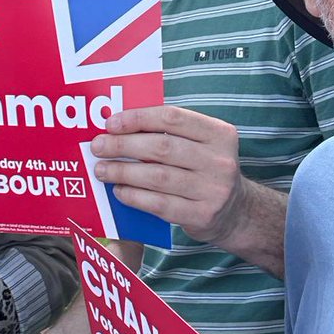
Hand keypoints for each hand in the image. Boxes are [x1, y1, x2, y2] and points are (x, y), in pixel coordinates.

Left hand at [90, 105, 245, 245]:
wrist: (236, 212)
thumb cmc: (204, 169)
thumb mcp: (200, 144)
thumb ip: (169, 133)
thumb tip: (119, 126)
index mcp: (218, 133)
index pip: (172, 117)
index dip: (138, 118)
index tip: (111, 123)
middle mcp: (220, 160)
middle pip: (162, 147)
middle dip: (123, 145)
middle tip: (98, 146)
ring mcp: (213, 190)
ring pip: (158, 176)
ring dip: (123, 171)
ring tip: (102, 169)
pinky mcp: (202, 216)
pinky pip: (160, 204)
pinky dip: (135, 196)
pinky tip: (119, 191)